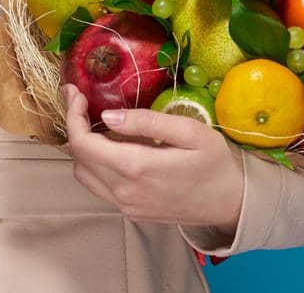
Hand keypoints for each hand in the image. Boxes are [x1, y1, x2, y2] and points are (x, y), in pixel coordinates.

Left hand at [61, 83, 243, 231]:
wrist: (231, 202)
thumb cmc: (215, 162)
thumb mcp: (190, 132)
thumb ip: (147, 122)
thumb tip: (108, 116)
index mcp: (136, 168)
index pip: (83, 144)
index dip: (72, 115)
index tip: (74, 92)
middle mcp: (124, 192)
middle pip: (78, 159)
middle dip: (74, 126)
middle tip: (82, 100)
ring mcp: (127, 206)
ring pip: (84, 176)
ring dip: (84, 149)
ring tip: (98, 123)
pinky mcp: (132, 212)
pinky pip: (100, 187)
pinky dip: (97, 165)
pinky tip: (116, 147)